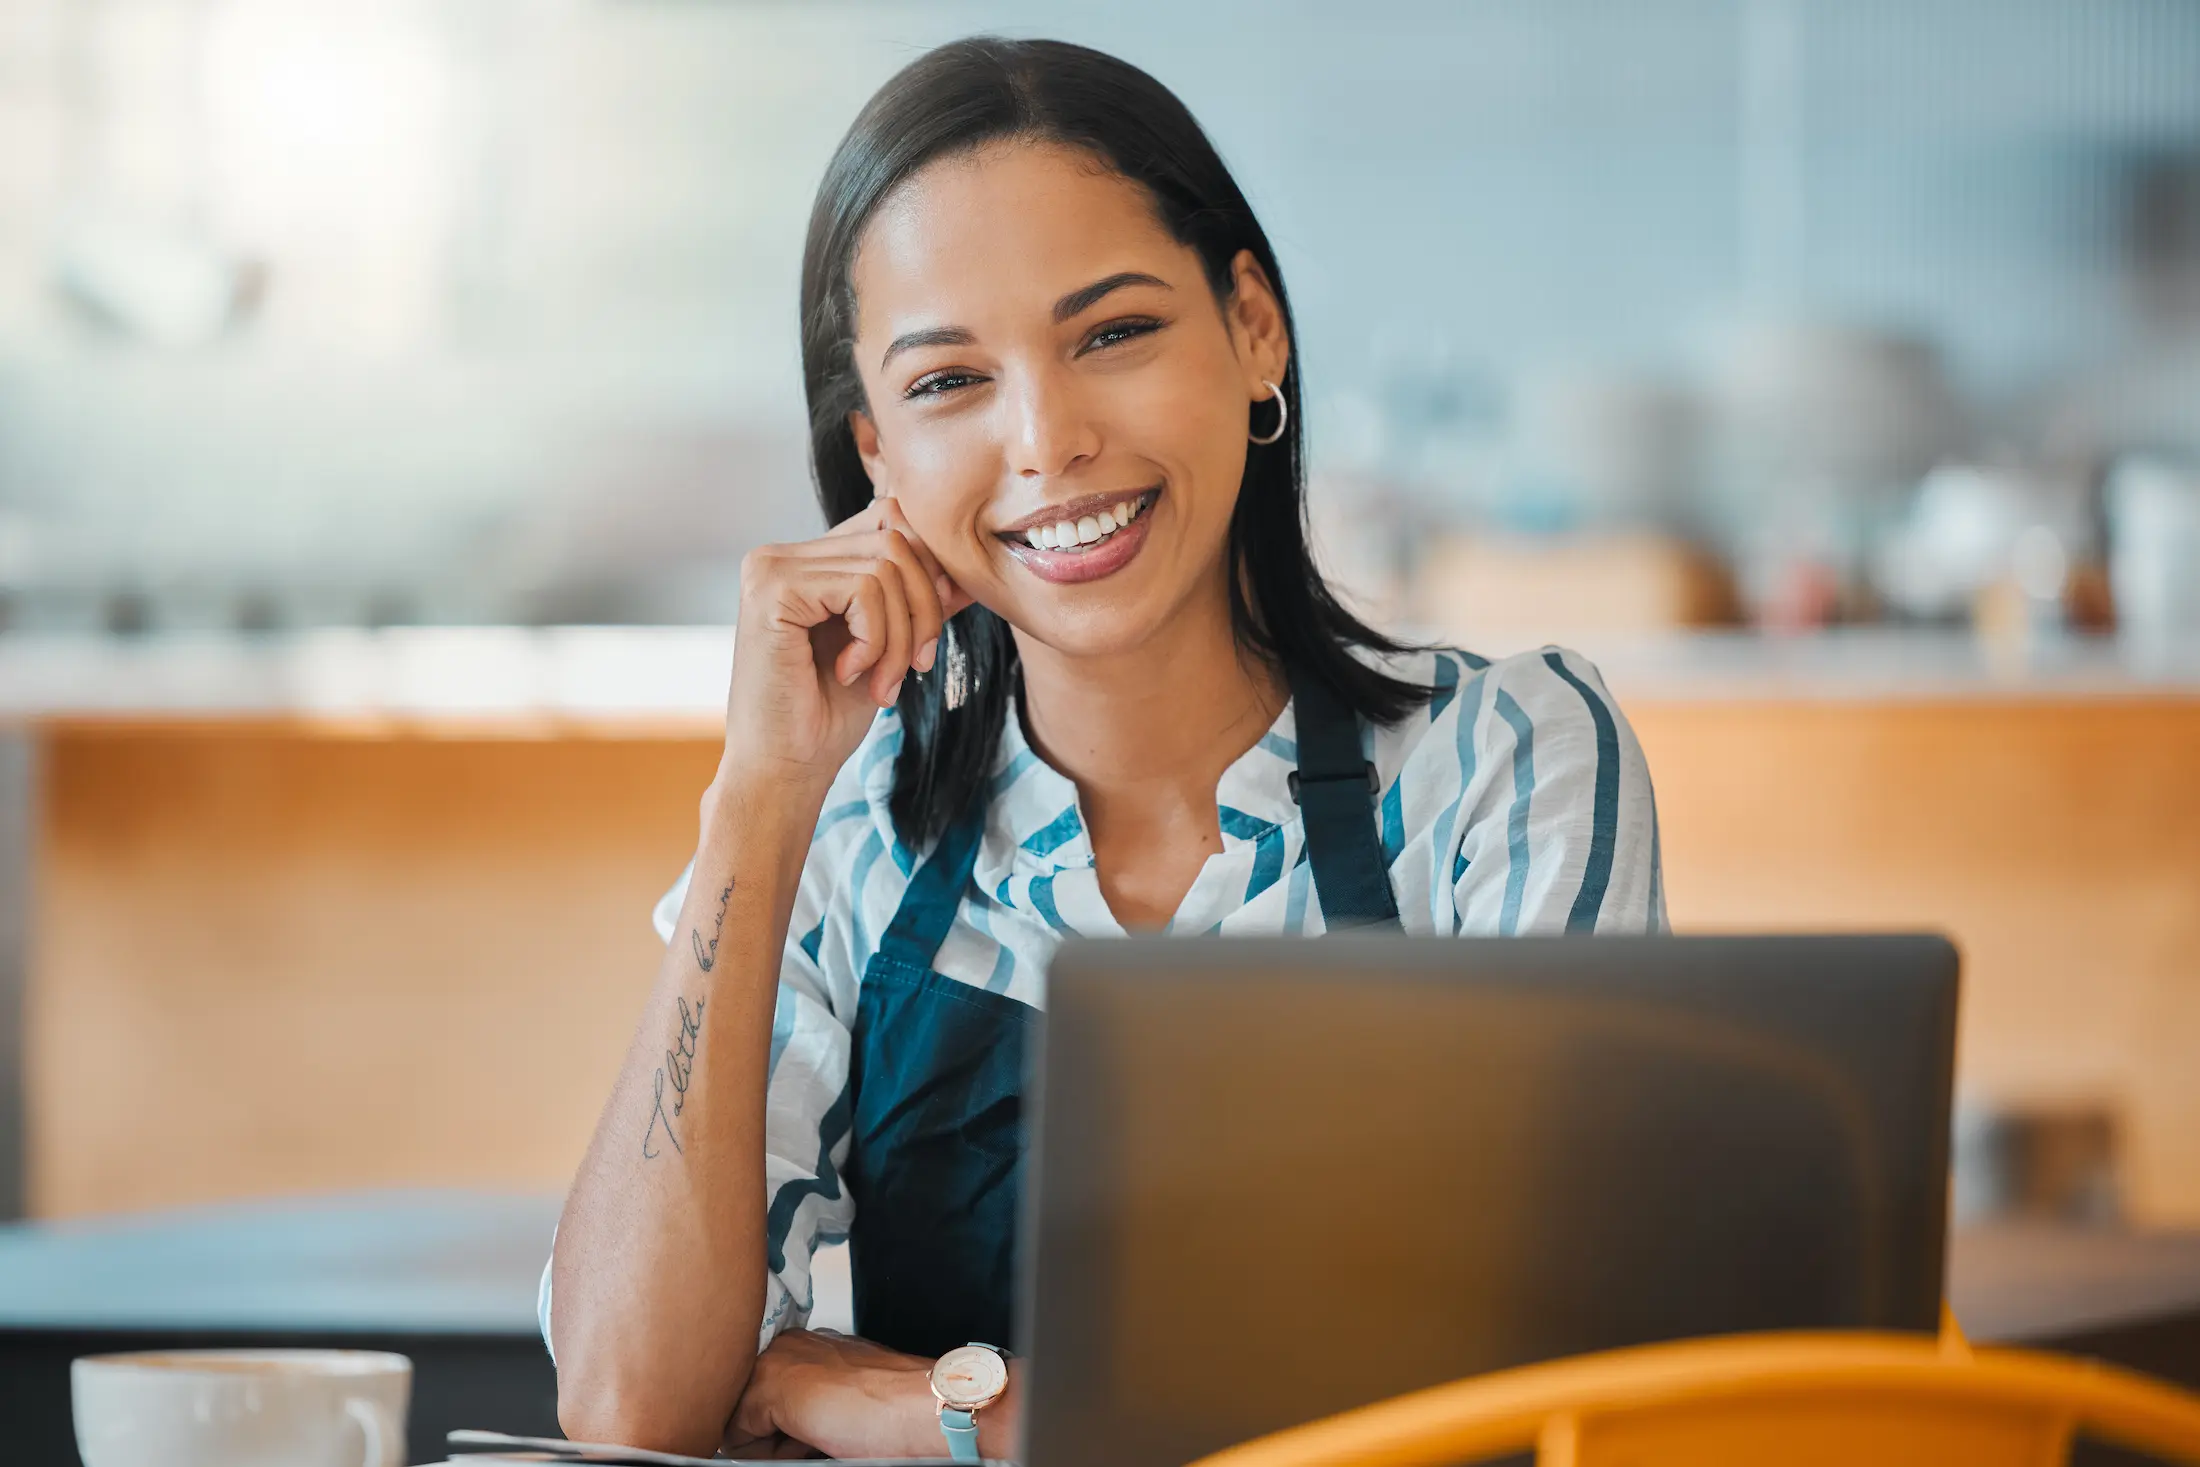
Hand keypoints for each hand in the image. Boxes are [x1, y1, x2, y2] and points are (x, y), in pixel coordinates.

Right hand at [720, 497, 974, 796]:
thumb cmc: (828, 715)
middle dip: (922, 610)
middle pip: (896, 540)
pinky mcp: (773, 589)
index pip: (890, 524)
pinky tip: (851, 673)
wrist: (784, 770)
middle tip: (914, 668)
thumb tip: (964, 575)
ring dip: (900, 636)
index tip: (926, 639)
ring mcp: (771, 567)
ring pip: (886, 566)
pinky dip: (876, 639)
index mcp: (803, 561)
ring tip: (882, 682)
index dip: (926, 575)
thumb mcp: (887, 647)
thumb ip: (917, 602)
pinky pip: (864, 589)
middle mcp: (780, 554)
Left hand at [722, 1329, 940, 1459]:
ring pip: (738, 1422)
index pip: (767, 1396)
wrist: (923, 1407)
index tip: (817, 1436)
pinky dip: (764, 1453)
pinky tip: (810, 1440)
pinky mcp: (768, 1384)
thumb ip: (812, 1406)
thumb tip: (779, 1436)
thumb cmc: (899, 1411)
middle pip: (748, 1407)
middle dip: (770, 1435)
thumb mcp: (843, 1404)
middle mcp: (790, 1346)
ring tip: (820, 1439)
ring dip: (770, 1445)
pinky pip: (734, 1436)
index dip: (783, 1429)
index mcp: (811, 1347)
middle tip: (819, 1439)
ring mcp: (776, 1360)